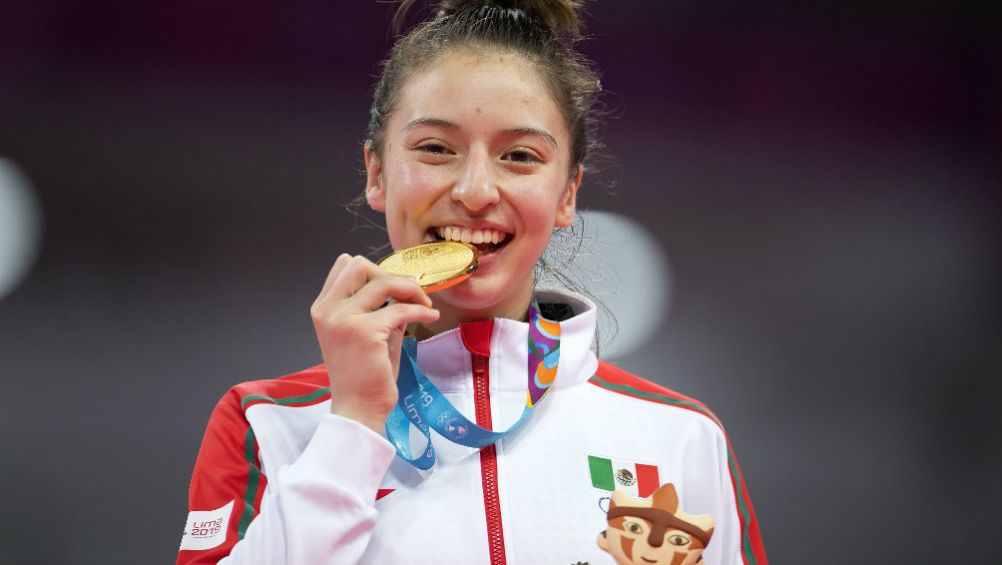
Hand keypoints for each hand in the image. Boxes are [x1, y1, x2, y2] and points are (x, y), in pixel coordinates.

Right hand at [310, 254, 439, 432]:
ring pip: (383, 281)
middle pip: (360, 265)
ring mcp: (344, 319)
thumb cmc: (363, 376)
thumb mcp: (365, 333)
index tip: (395, 286)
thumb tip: (403, 288)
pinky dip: (420, 310)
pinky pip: (400, 309)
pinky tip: (430, 318)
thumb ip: (377, 308)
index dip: (374, 271)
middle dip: (391, 275)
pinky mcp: (365, 332)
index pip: (344, 266)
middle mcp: (328, 310)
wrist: (358, 409)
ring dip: (411, 289)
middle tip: (412, 293)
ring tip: (424, 305)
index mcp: (323, 309)